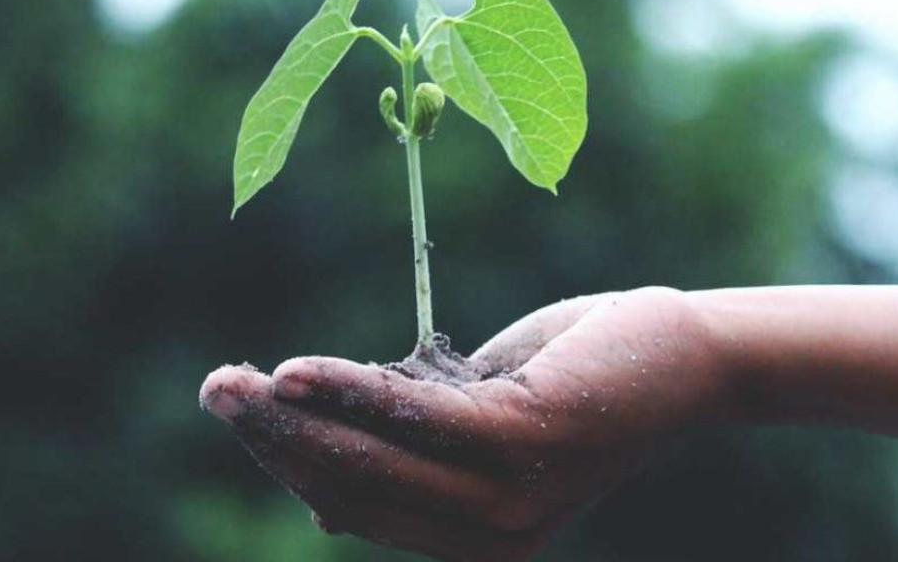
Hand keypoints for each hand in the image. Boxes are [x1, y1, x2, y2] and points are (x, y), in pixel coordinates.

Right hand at [199, 287, 731, 561]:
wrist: (682, 357)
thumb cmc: (575, 379)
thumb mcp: (478, 419)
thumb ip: (411, 449)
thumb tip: (319, 497)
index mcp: (472, 540)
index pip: (356, 506)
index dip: (289, 462)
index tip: (242, 412)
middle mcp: (487, 539)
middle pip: (351, 488)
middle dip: (273, 441)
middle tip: (214, 390)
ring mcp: (506, 499)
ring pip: (370, 460)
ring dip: (292, 419)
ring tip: (233, 383)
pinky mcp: (523, 443)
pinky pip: (413, 418)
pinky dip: (349, 392)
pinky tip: (296, 372)